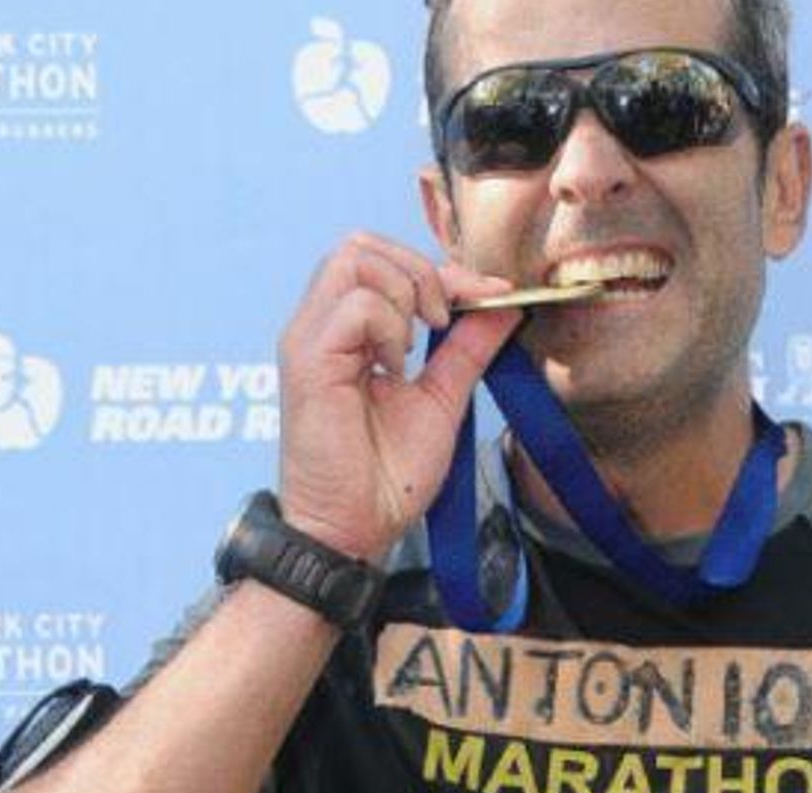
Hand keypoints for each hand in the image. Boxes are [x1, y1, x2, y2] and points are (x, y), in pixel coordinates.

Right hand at [276, 232, 520, 560]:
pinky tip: (395, 370)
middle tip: (443, 322)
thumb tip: (504, 303)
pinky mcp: (307, 360)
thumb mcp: (443, 399)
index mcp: (346, 332)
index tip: (493, 294)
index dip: (446, 271)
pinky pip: (356, 306)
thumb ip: (468, 348)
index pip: (386, 261)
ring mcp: (308, 339)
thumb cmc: (386, 476)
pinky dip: (391, 327)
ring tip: (414, 350)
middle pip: (362, 243)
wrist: (354, 530)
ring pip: (355, 258)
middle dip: (420, 271)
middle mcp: (319, 326)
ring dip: (405, 294)